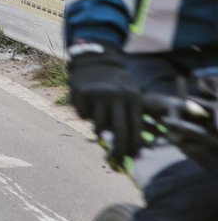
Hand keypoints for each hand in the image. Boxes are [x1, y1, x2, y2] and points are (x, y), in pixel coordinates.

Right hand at [68, 44, 142, 163]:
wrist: (95, 60)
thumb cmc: (117, 84)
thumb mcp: (131, 95)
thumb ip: (133, 118)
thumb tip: (139, 150)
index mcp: (132, 97)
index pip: (135, 128)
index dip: (134, 147)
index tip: (131, 159)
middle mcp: (116, 95)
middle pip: (119, 131)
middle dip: (118, 150)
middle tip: (114, 160)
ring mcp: (98, 92)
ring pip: (98, 124)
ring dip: (98, 129)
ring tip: (99, 122)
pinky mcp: (81, 91)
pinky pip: (83, 114)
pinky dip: (85, 114)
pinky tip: (87, 103)